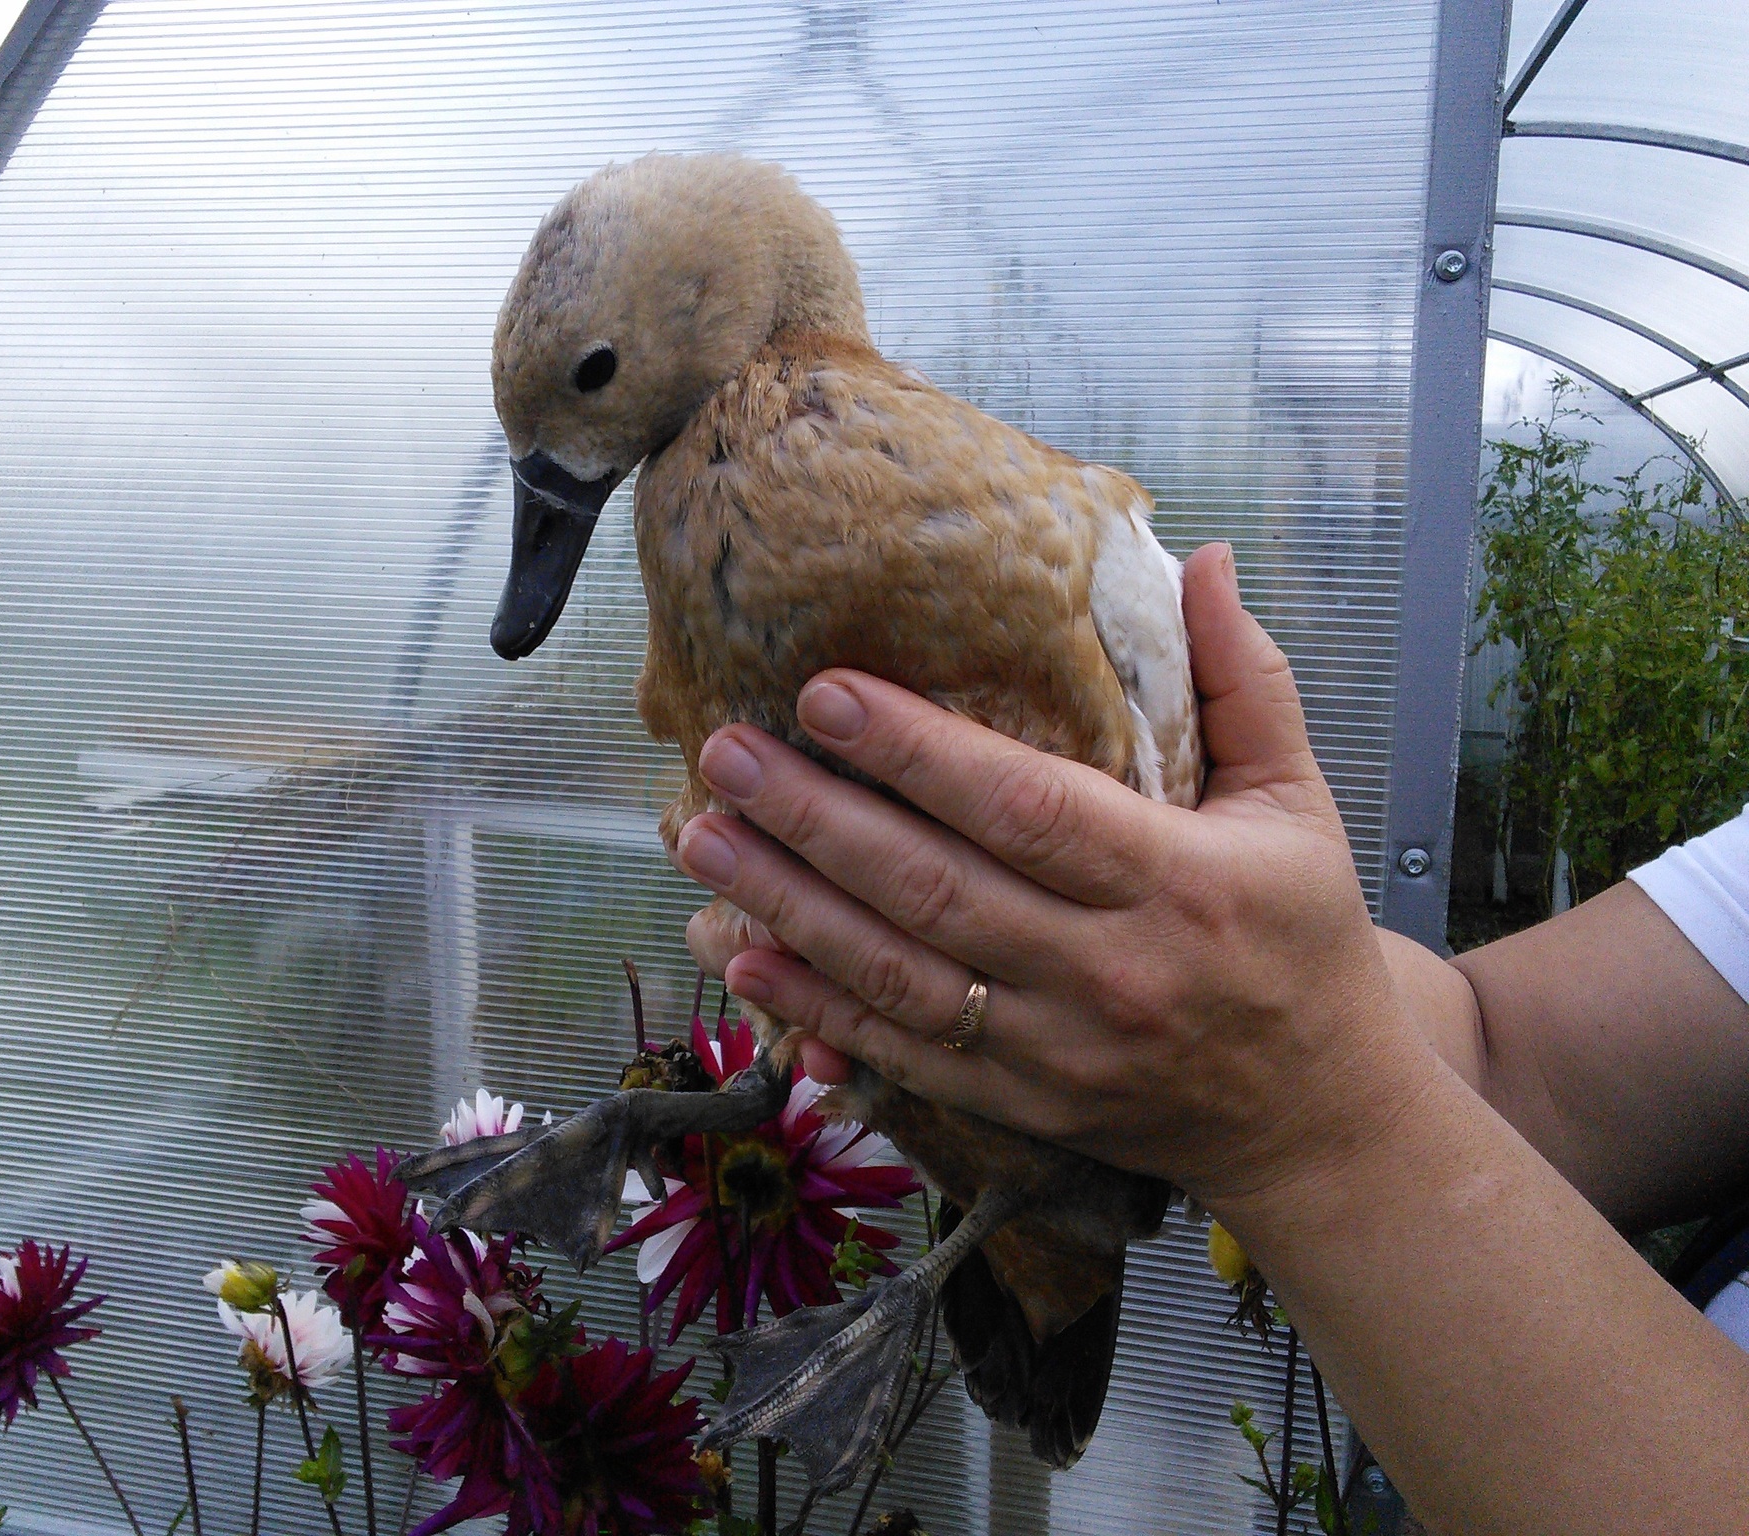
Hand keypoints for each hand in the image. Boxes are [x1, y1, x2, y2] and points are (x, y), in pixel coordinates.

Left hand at [675, 543, 1441, 1204]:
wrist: (1317, 1122)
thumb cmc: (1300, 943)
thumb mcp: (1297, 804)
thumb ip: (1243, 680)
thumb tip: (1194, 557)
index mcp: (1176, 883)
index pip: (1024, 807)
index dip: (917, 752)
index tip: (825, 694)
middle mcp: (1106, 973)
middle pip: (934, 888)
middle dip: (816, 819)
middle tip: (725, 753)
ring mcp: (1054, 1051)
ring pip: (897, 974)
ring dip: (787, 907)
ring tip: (702, 837)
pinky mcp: (1020, 1105)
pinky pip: (900, 1054)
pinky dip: (814, 1009)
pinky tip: (742, 955)